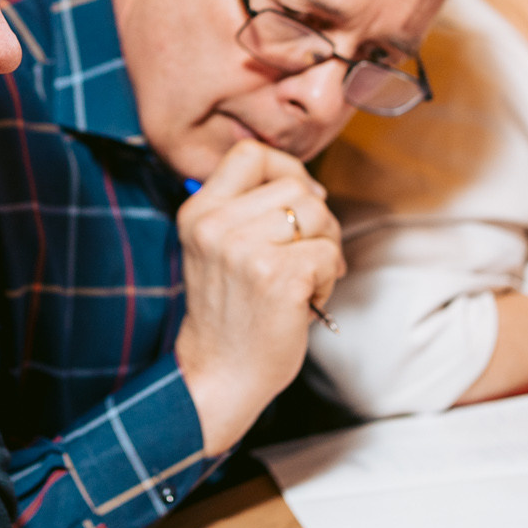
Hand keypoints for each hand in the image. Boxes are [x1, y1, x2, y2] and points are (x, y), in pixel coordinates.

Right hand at [172, 140, 343, 454]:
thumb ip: (247, 209)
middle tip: (307, 253)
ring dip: (325, 247)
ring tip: (306, 278)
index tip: (295, 202)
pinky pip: (327, 253)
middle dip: (316, 219)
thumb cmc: (230, 312)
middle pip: (295, 186)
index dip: (285, 170)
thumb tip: (309, 185)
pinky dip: (328, 277)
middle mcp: (215, 226)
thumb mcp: (216, 248)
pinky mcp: (278, 277)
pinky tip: (306, 299)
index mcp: (198, 213)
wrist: (220, 374)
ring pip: (317, 214)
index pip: (249, 153)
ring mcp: (245, 251)